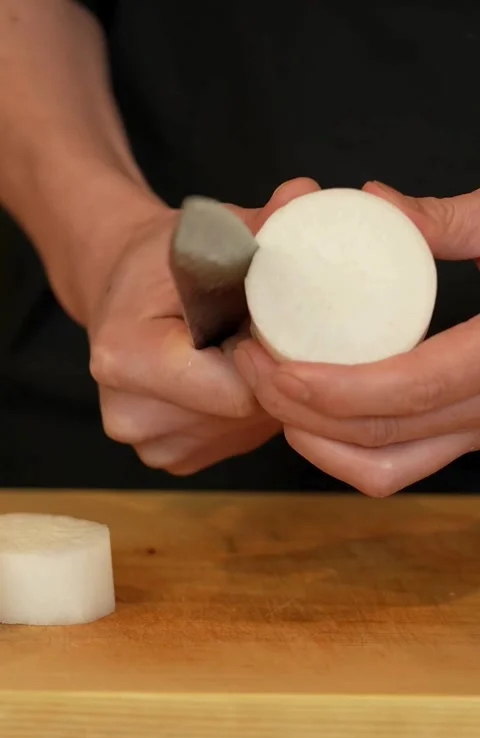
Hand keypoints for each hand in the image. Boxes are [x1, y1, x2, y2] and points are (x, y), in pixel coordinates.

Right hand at [87, 177, 318, 474]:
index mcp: (125, 356)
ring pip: (245, 430)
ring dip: (262, 393)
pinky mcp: (170, 458)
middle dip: (272, 374)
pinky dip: (246, 411)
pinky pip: (234, 439)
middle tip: (274, 332)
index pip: (236, 386)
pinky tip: (234, 375)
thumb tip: (307, 194)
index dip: (276, 355)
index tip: (289, 324)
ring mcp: (149, 444)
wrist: (122, 294)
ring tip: (249, 349)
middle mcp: (129, 414)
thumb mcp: (206, 231)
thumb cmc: (162, 261)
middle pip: (243, 412)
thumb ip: (260, 222)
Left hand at [235, 182, 479, 495]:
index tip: (274, 362)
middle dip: (298, 410)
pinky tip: (312, 417)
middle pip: (380, 435)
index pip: (409, 389)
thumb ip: (452, 219)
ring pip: (386, 468)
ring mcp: (479, 431)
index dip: (333, 387)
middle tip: (252, 363)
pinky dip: (346, 454)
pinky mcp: (467, 434)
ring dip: (316, 440)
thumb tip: (376, 201)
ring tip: (272, 392)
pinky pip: (400, 466)